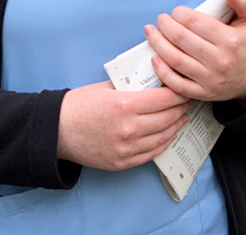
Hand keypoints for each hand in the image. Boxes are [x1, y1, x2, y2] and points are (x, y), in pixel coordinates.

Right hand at [56, 80, 190, 170]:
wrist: (57, 131)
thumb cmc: (79, 105)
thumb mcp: (107, 87)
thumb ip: (132, 86)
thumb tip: (156, 83)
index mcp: (125, 105)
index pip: (165, 99)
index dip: (179, 94)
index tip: (185, 89)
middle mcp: (129, 128)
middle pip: (168, 118)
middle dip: (181, 108)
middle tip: (188, 101)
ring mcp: (126, 148)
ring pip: (163, 136)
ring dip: (176, 125)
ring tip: (182, 117)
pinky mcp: (122, 162)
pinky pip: (152, 153)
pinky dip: (164, 142)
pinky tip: (169, 134)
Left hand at [145, 0, 245, 104]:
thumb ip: (245, 3)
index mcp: (230, 40)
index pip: (196, 22)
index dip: (180, 14)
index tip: (176, 12)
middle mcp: (219, 60)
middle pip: (182, 39)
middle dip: (166, 25)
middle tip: (161, 19)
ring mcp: (210, 79)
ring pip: (176, 60)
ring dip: (158, 44)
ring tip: (151, 33)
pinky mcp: (203, 93)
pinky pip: (177, 84)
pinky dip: (162, 71)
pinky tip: (155, 58)